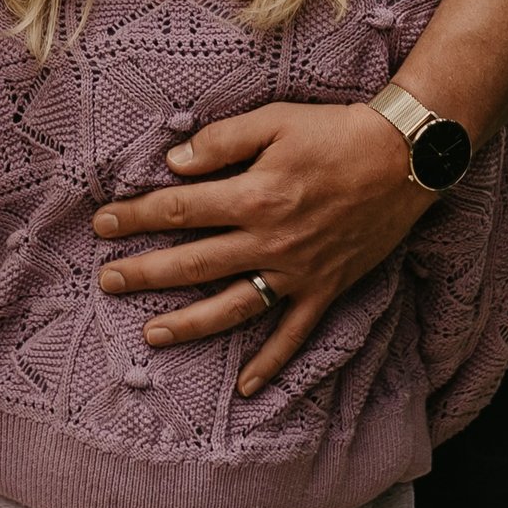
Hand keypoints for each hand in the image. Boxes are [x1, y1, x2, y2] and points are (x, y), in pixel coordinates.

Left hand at [94, 100, 421, 394]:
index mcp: (255, 195)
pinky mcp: (325, 289)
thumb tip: (172, 164)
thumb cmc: (336, 132)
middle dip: (145, 274)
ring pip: (234, 306)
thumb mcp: (275, 119)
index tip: (102, 223)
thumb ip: (221, 141)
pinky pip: (294, 334)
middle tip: (107, 282)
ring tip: (151, 335)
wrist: (405, 158)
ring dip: (190, 324)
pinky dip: (271, 364)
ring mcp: (298, 272)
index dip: (136, 217)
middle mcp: (270, 241)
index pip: (179, 211)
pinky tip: (245, 389)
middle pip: (194, 263)